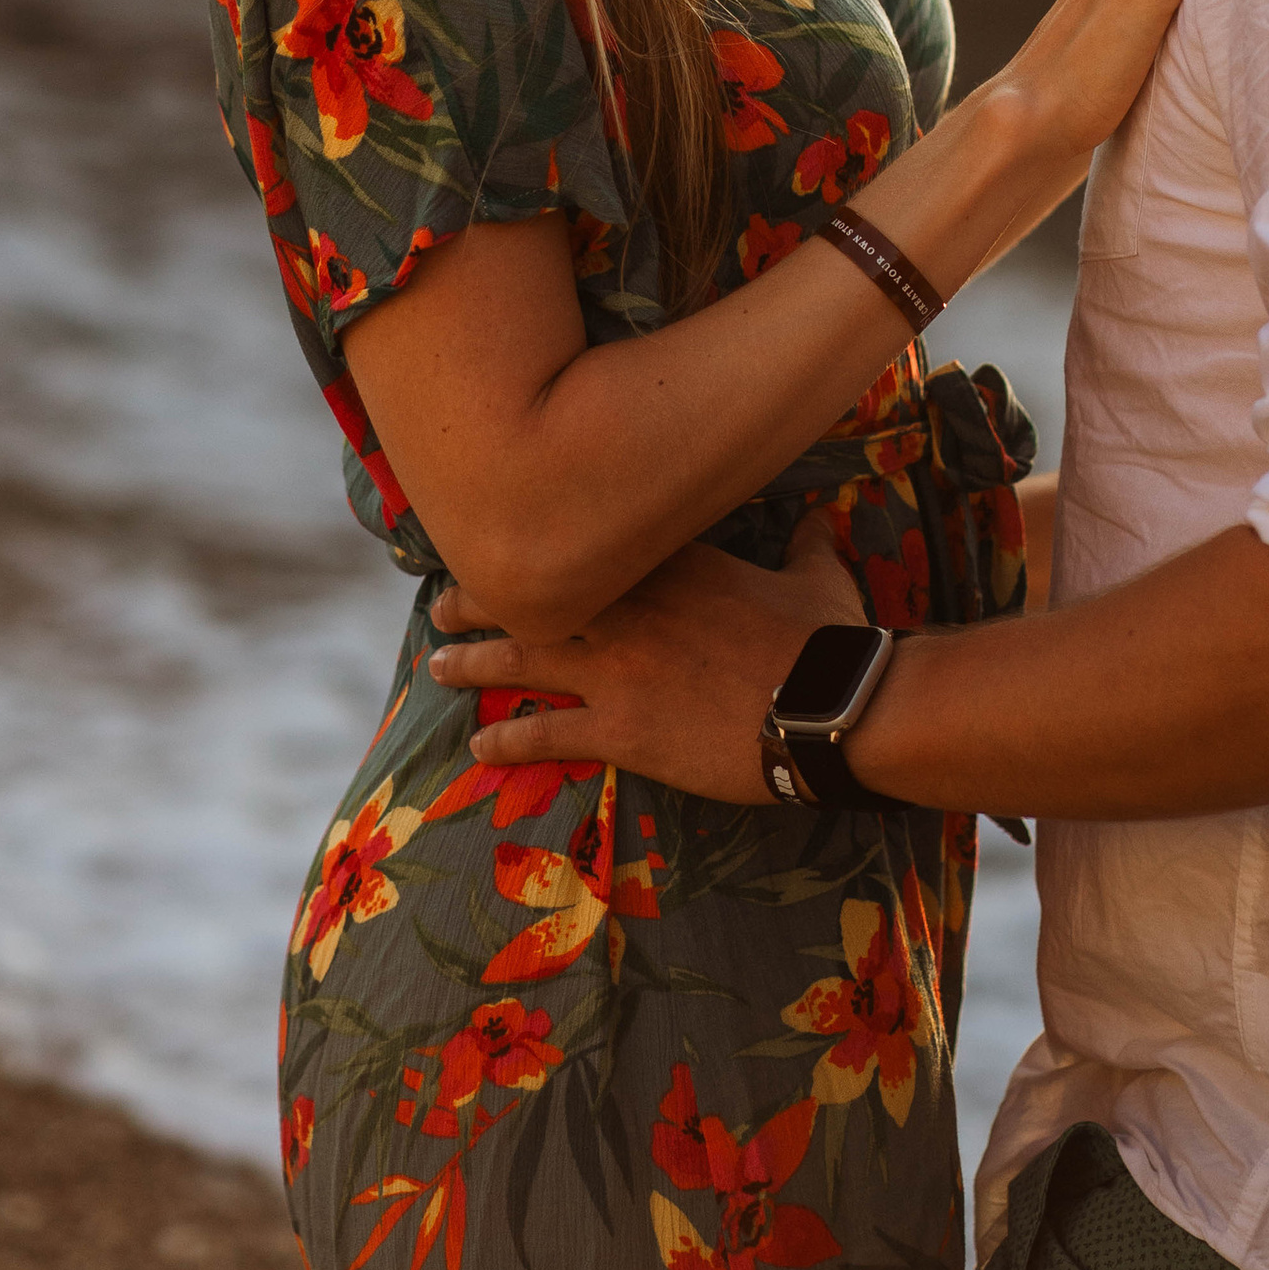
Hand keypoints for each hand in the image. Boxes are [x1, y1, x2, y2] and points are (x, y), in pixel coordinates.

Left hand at [429, 538, 840, 803]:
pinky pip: (546, 732)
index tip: (514, 541)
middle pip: (534, 593)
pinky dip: (508, 739)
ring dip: (474, 661)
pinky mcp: (621, 729)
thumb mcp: (819, 578)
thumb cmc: (829, 640)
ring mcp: (618, 668)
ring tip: (438, 664)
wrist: (827, 705)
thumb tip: (819, 522)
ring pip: (522, 657)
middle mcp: (630, 608)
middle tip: (444, 603)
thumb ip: (807, 546)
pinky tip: (481, 747)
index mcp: (674, 564)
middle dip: (482, 597)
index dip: (544, 544)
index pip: (589, 542)